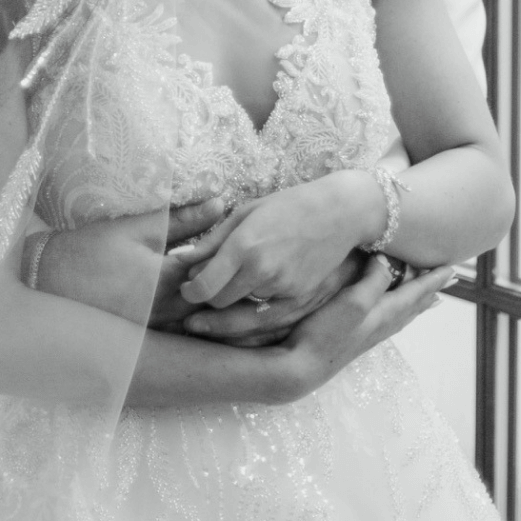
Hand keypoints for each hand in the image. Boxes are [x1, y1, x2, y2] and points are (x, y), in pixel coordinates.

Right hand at [35, 197, 229, 325]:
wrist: (49, 280)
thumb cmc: (92, 249)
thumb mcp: (139, 228)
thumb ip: (184, 219)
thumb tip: (221, 203)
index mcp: (165, 280)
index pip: (216, 271)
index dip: (235, 258)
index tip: (246, 245)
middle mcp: (164, 311)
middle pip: (215, 302)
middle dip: (232, 284)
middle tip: (246, 267)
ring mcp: (155, 331)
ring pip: (202, 322)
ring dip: (218, 305)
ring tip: (231, 287)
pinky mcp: (147, 340)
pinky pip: (184, 335)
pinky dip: (198, 322)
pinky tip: (204, 309)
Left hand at [178, 171, 384, 311]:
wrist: (340, 214)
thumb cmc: (288, 206)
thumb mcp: (246, 213)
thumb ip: (212, 240)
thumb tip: (180, 260)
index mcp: (243, 245)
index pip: (203, 286)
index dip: (189, 291)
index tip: (188, 287)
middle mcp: (261, 270)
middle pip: (218, 302)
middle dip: (208, 297)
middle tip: (207, 286)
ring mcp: (282, 287)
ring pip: (241, 310)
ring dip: (232, 302)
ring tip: (233, 285)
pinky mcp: (299, 298)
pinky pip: (266, 313)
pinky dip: (256, 306)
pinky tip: (258, 289)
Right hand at [274, 258, 455, 400]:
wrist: (300, 368)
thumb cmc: (326, 333)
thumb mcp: (352, 301)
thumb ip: (374, 280)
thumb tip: (389, 259)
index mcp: (385, 312)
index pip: (417, 292)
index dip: (434, 278)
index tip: (453, 266)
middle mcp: (382, 324)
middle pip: (414, 304)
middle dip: (431, 289)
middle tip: (450, 278)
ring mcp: (368, 333)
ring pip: (403, 313)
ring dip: (418, 301)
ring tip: (431, 296)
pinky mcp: (355, 337)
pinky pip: (389, 319)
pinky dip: (400, 310)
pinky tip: (392, 313)